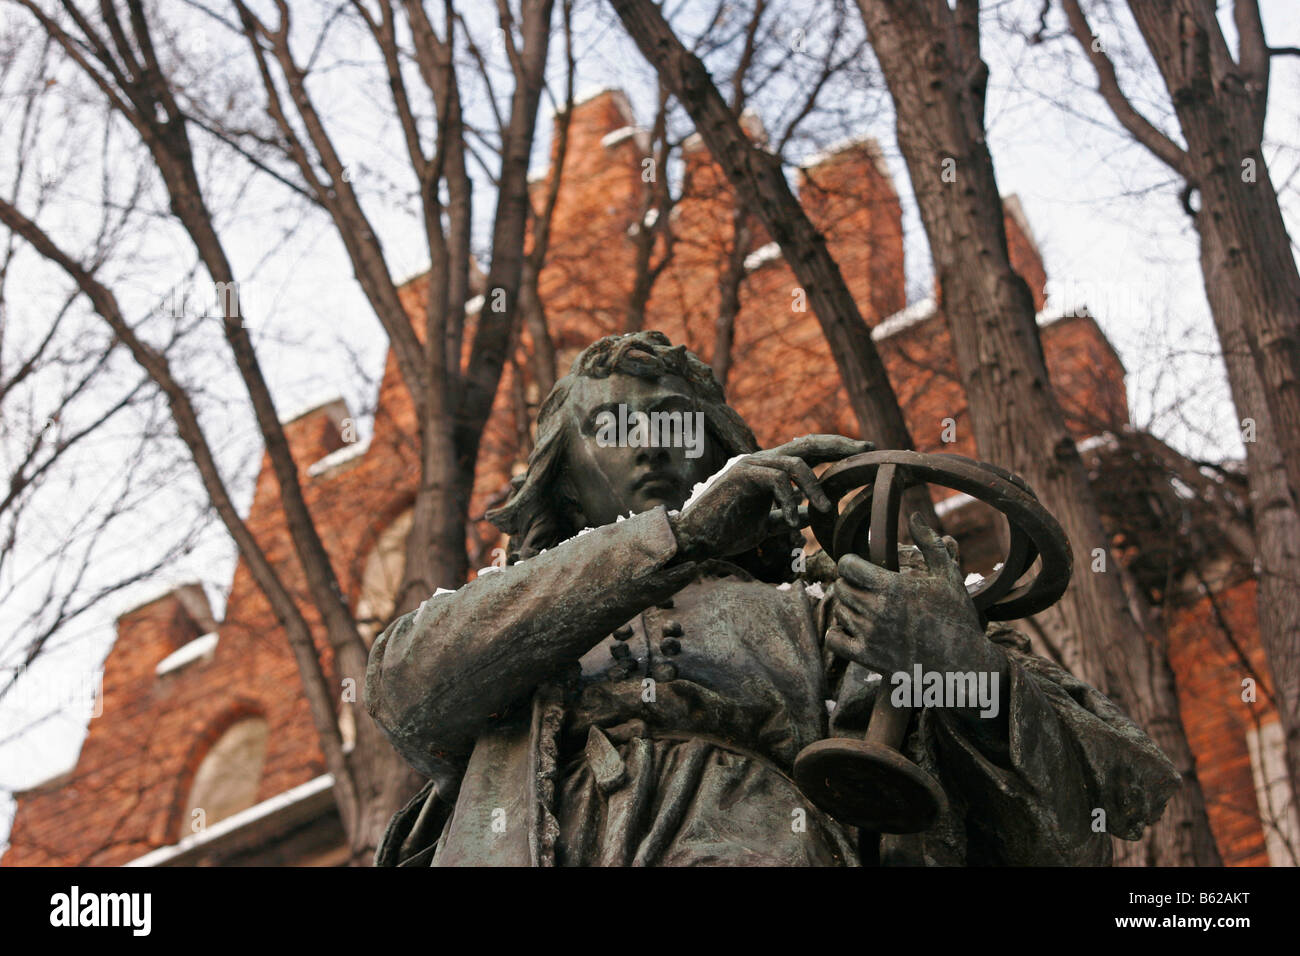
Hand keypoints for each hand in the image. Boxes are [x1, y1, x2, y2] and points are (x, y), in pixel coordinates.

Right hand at [669, 435, 872, 561]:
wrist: (695, 539)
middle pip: (808, 443)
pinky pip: (775, 479)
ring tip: (825, 511)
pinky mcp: (740, 475)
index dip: (837, 449)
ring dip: (815, 488)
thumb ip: (786, 516)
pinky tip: (790, 521)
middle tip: (866, 451)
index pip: (809, 451)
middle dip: (840, 446)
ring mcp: (750, 464)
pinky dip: (788, 500)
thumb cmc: (727, 531)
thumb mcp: (765, 525)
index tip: (865, 453)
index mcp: (771, 469)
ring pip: (795, 463)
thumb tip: (810, 515)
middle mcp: (762, 460)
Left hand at [825, 512, 997, 680]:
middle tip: (866, 586)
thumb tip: (915, 514)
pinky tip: (854, 628)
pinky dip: (838, 632)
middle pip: (840, 586)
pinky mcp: (867, 658)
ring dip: (848, 606)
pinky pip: (833, 639)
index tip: (862, 566)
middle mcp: (876, 610)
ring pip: (839, 610)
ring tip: (867, 607)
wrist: (963, 665)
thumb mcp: (948, 576)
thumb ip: (930, 543)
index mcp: (892, 587)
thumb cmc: (957, 617)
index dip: (852, 562)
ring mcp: (870, 636)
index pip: (847, 565)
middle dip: (850, 583)